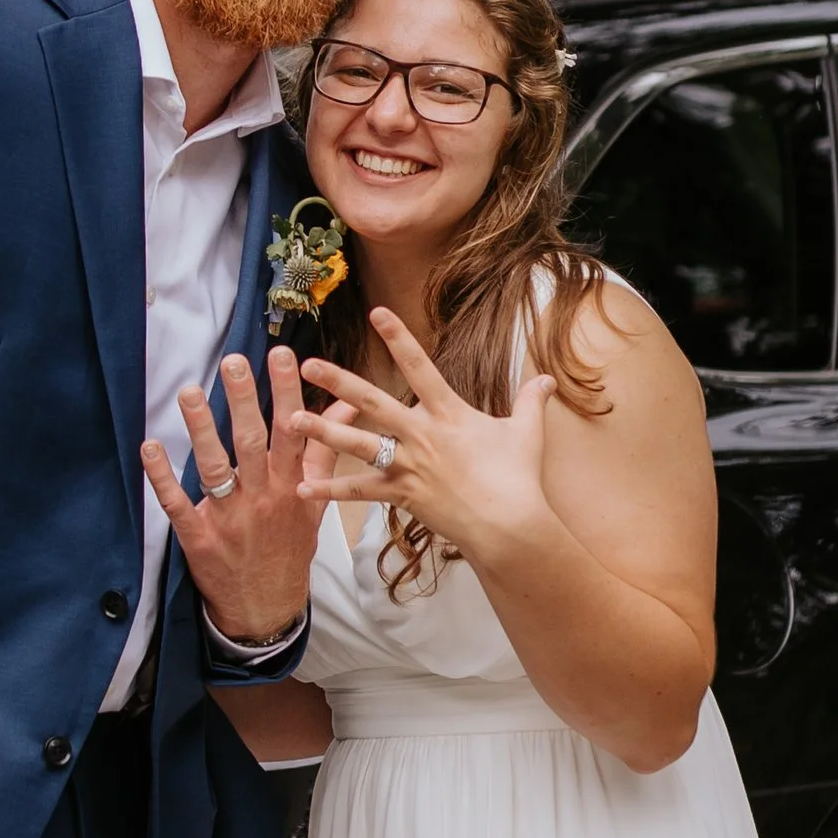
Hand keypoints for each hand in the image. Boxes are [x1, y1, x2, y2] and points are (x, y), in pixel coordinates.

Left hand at [141, 348, 318, 644]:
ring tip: (189, 393)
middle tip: (233, 362)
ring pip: (215, 468)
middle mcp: (262, 499)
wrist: (267, 609)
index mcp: (291, 487)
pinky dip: (162, 477)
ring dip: (201, 430)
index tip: (282, 355)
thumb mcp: (317, 503)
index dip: (287, 392)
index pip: (293, 432)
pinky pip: (177, 504)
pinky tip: (150, 447)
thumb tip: (346, 411)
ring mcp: (229, 518)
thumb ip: (325, 454)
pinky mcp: (199, 537)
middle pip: (253, 443)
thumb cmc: (289, 549)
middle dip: (244, 400)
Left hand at [299, 306, 556, 568]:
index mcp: (449, 413)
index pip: (419, 366)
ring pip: (358, 444)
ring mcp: (409, 465)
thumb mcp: (527, 432)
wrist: (510, 525)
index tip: (377, 313)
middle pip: (373, 402)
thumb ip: (531, 401)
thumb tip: (546, 378)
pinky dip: (331, 490)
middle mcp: (422, 434)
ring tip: (291, 420)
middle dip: (339, 382)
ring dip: (323, 431)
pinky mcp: (402, 494)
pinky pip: (360, 492)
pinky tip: (302, 486)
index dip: (398, 338)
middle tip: (308, 365)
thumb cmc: (519, 478)